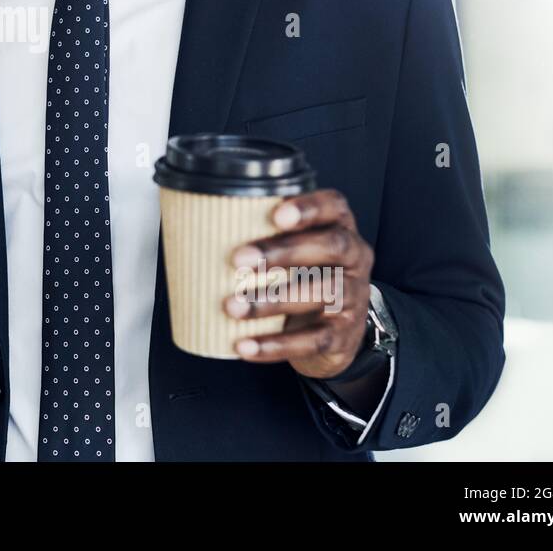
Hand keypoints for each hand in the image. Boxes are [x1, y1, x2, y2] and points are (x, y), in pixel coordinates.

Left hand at [220, 188, 372, 380]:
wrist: (335, 333)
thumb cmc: (302, 277)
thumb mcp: (294, 251)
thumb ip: (263, 233)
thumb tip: (198, 225)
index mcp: (339, 228)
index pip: (334, 206)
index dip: (308, 207)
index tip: (276, 213)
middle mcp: (354, 259)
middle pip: (330, 247)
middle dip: (283, 251)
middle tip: (238, 259)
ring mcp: (352, 298)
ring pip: (320, 294)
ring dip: (271, 300)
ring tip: (232, 307)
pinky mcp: (342, 336)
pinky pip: (312, 341)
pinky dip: (275, 345)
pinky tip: (244, 346)